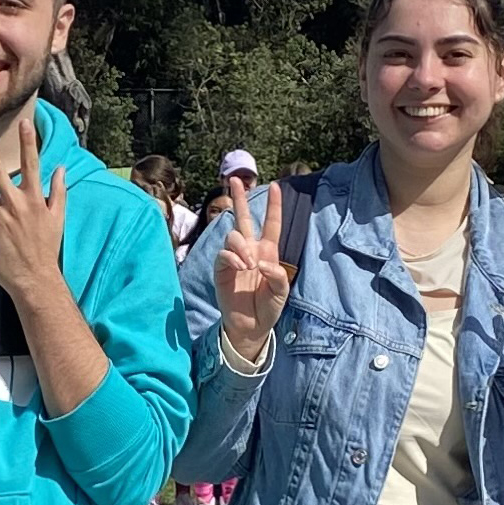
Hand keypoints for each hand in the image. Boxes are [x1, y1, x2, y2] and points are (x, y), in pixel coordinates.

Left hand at [0, 111, 68, 304]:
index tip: (25, 122)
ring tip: (6, 227)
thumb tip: (60, 168)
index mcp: (34, 199)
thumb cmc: (46, 249)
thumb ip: (58, 192)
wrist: (33, 279)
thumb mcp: (57, 220)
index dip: (28, 142)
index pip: (31, 164)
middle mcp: (15, 204)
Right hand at [215, 175, 294, 362]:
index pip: (271, 223)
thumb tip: (260, 262)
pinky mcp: (222, 270)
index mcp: (268, 251)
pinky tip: (240, 267)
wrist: (252, 325)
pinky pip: (223, 254)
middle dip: (240, 198)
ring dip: (241, 246)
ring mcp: (235, 259)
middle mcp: (251, 250)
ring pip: (233, 236)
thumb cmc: (268, 307)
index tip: (276, 186)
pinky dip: (232, 258)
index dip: (274, 205)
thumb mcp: (281, 292)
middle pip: (243, 218)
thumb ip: (277, 276)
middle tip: (234, 179)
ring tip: (249, 265)